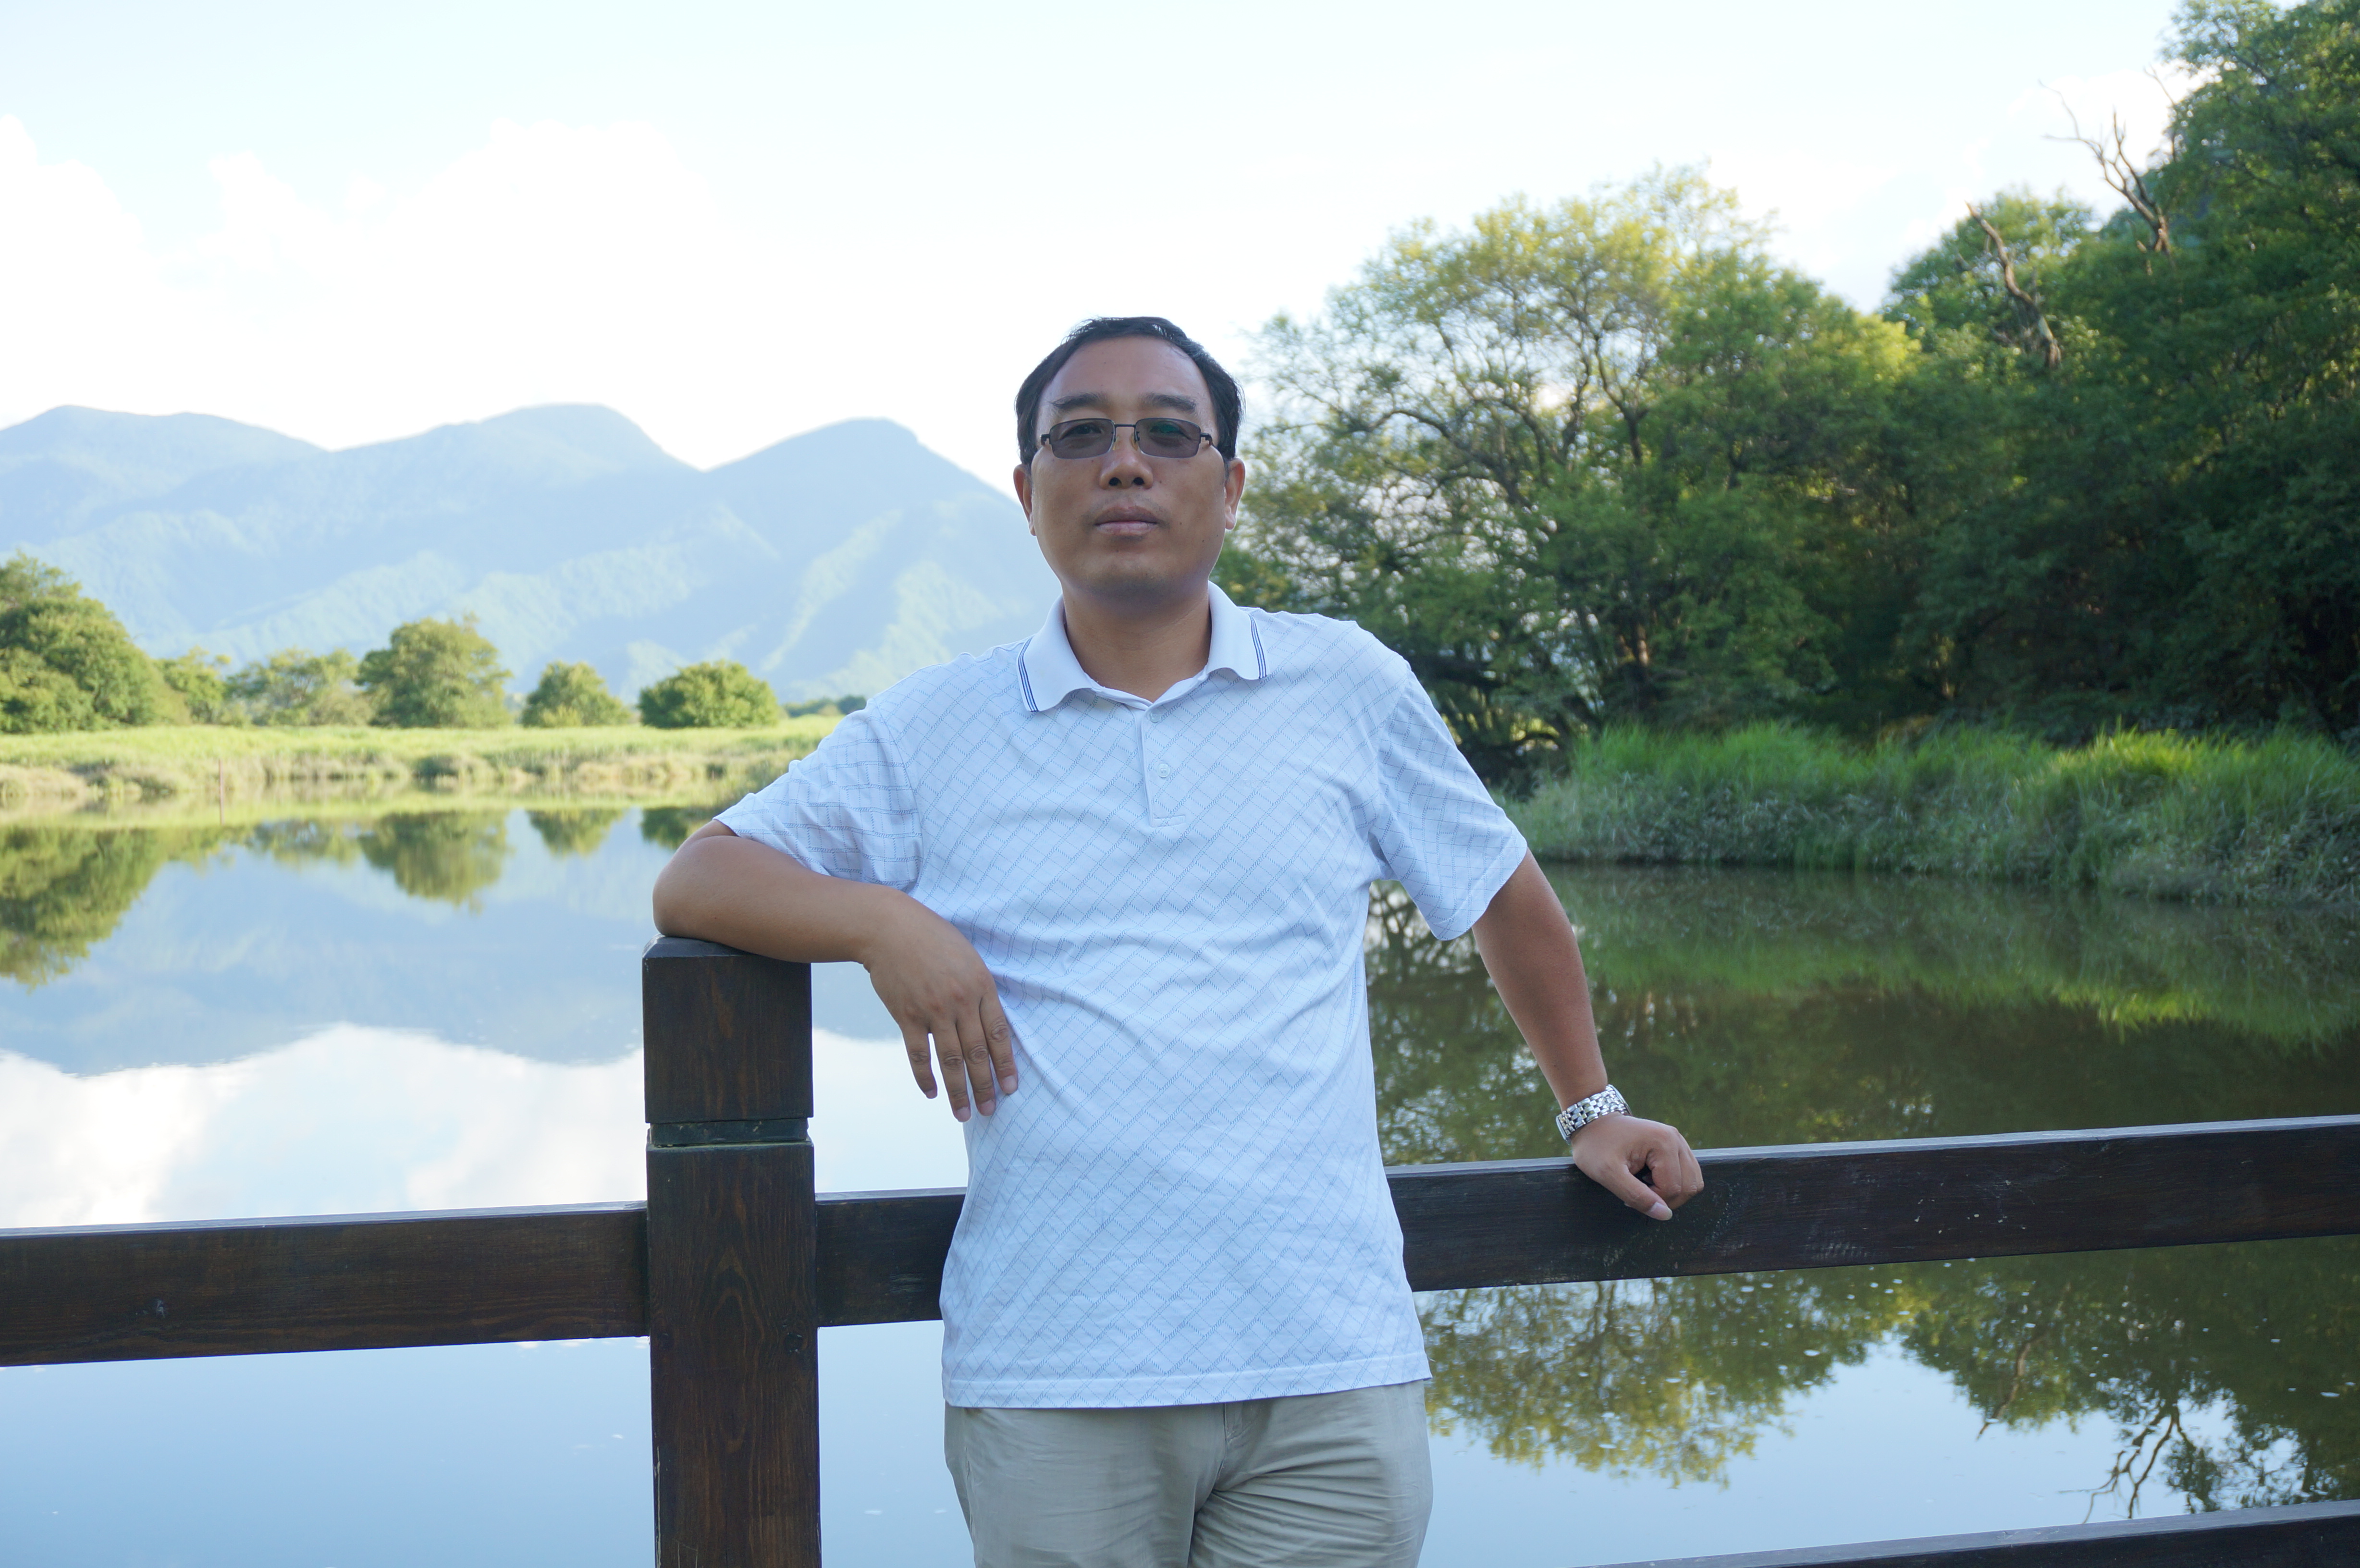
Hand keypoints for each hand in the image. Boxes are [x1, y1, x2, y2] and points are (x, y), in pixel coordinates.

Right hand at [859, 896, 1017, 1121]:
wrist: (890, 929)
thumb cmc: (933, 939)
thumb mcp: (968, 957)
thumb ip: (980, 990)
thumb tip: (989, 1025)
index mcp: (981, 986)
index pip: (998, 1034)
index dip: (1005, 1063)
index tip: (1011, 1087)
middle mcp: (960, 1002)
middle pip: (977, 1053)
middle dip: (984, 1086)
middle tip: (989, 1111)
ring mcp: (932, 1011)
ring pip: (950, 1060)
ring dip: (958, 1091)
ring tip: (964, 1114)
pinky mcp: (907, 1016)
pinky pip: (918, 1055)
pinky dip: (925, 1077)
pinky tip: (932, 1093)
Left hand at [1569, 1114, 1702, 1220]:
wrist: (1591, 1123)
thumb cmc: (1596, 1146)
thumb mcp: (1608, 1174)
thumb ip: (1636, 1195)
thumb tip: (1665, 1215)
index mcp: (1664, 1142)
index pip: (1673, 1189)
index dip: (1652, 1200)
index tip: (1628, 1193)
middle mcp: (1676, 1139)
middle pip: (1688, 1186)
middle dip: (1664, 1197)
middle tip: (1637, 1190)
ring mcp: (1678, 1141)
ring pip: (1692, 1181)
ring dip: (1670, 1191)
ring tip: (1644, 1183)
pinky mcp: (1675, 1145)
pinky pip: (1687, 1173)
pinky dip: (1673, 1182)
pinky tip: (1651, 1178)